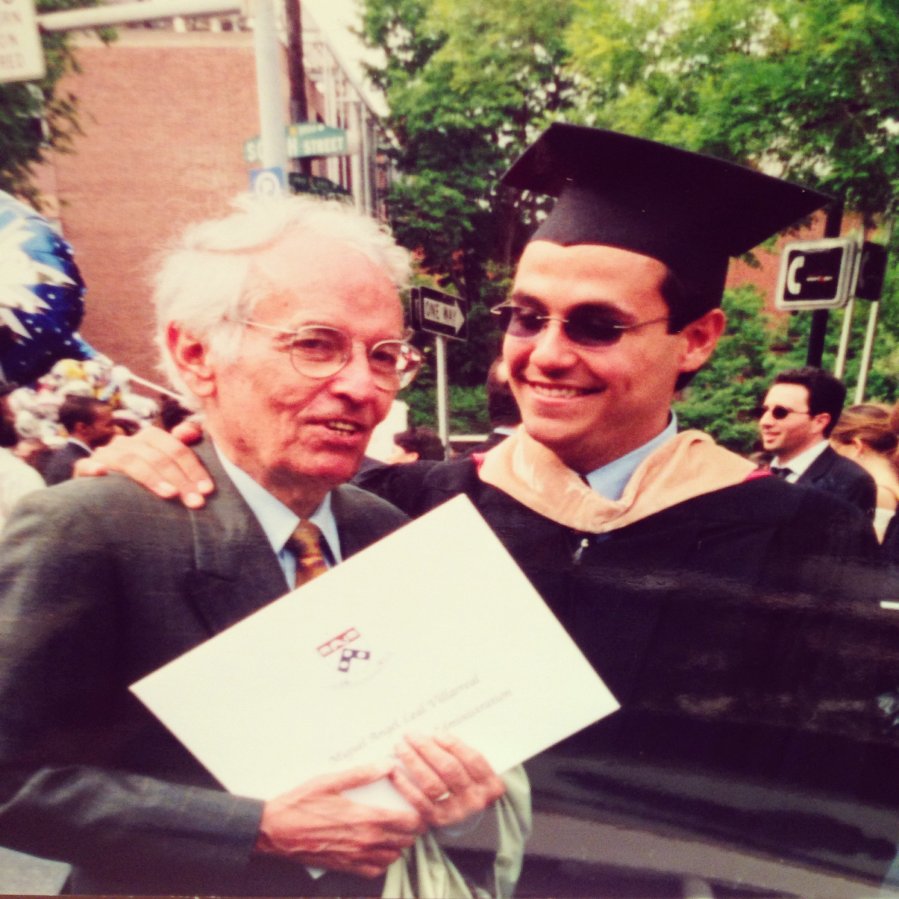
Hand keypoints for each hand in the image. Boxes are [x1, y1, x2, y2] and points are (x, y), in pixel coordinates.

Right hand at [73, 421, 213, 507]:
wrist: (100, 496)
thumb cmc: (141, 482)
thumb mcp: (163, 467)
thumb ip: (179, 449)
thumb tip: (192, 433)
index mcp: (148, 439)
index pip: (175, 447)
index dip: (193, 468)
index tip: (207, 490)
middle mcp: (126, 443)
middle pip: (156, 455)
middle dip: (180, 479)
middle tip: (195, 502)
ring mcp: (104, 455)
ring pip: (129, 461)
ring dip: (151, 477)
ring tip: (170, 494)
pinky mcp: (83, 470)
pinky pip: (85, 466)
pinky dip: (94, 469)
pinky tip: (102, 475)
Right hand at [255, 764, 424, 877]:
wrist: (275, 831)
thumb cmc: (301, 803)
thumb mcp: (330, 781)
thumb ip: (362, 774)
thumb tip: (387, 765)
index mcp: (366, 818)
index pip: (409, 822)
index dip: (419, 815)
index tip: (418, 804)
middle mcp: (365, 842)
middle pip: (406, 841)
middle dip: (412, 829)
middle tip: (409, 814)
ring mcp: (356, 858)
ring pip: (393, 857)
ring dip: (398, 844)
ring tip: (395, 829)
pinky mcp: (345, 867)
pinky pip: (375, 871)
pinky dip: (382, 860)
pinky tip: (377, 846)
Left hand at [389, 733, 504, 828]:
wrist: (469, 828)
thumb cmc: (469, 789)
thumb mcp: (478, 775)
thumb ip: (465, 757)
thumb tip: (435, 734)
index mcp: (491, 785)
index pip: (472, 759)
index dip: (453, 744)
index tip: (435, 732)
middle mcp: (475, 800)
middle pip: (449, 768)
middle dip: (427, 748)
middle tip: (411, 735)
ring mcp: (456, 813)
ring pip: (432, 784)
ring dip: (414, 762)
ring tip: (401, 747)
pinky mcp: (437, 823)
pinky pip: (419, 802)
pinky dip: (405, 785)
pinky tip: (395, 771)